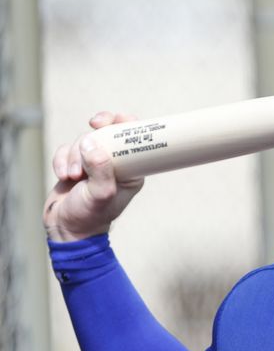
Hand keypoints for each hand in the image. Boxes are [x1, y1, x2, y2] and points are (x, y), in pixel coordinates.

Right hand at [43, 112, 144, 241]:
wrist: (66, 228)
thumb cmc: (90, 216)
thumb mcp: (100, 194)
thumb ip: (100, 170)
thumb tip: (92, 144)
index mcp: (131, 170)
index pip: (133, 139)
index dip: (124, 123)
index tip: (110, 122)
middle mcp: (115, 164)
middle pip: (107, 132)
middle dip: (94, 136)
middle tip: (91, 130)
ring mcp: (95, 163)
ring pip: (83, 140)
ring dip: (74, 155)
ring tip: (74, 176)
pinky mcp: (76, 163)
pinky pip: (66, 149)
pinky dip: (61, 160)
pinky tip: (63, 176)